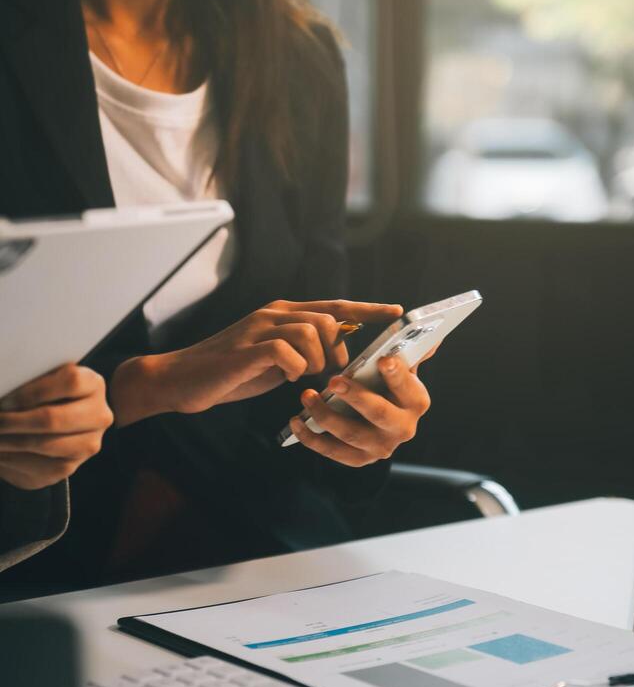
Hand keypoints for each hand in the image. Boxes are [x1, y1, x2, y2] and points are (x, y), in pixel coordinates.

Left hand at [0, 365, 113, 490]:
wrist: (53, 426)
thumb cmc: (42, 396)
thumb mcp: (41, 380)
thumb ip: (30, 379)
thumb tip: (5, 387)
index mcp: (94, 385)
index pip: (71, 381)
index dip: (34, 391)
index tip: (6, 399)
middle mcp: (99, 415)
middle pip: (54, 418)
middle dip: (14, 421)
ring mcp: (88, 443)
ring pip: (45, 444)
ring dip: (9, 442)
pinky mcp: (72, 466)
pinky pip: (39, 466)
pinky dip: (12, 459)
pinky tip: (0, 451)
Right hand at [110, 299, 403, 425]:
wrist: (183, 379)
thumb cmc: (231, 371)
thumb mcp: (275, 359)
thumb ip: (302, 351)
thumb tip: (335, 356)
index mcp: (283, 314)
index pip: (334, 306)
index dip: (367, 310)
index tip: (396, 313)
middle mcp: (274, 314)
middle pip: (328, 318)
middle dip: (338, 349)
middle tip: (327, 372)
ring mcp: (260, 328)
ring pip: (311, 331)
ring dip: (316, 362)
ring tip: (303, 378)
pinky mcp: (248, 348)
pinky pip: (288, 352)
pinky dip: (294, 369)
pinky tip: (285, 379)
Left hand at [289, 350, 434, 466]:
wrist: (381, 423)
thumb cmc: (387, 385)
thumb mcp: (402, 367)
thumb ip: (413, 348)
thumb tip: (433, 330)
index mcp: (416, 401)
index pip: (408, 387)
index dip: (397, 375)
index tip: (383, 359)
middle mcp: (403, 428)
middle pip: (380, 414)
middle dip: (357, 397)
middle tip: (334, 380)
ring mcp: (380, 447)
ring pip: (352, 434)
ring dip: (326, 415)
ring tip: (307, 396)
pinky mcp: (359, 459)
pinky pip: (333, 452)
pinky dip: (312, 438)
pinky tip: (297, 421)